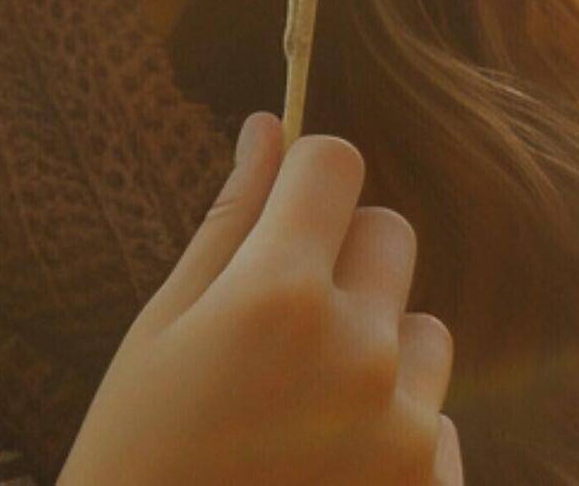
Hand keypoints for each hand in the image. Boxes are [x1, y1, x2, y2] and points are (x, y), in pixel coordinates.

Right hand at [59, 114, 463, 485]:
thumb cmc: (140, 452)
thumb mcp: (161, 331)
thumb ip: (227, 222)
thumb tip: (269, 127)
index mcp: (278, 296)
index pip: (337, 165)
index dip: (306, 179)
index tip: (283, 212)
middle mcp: (359, 351)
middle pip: (391, 234)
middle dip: (341, 259)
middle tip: (278, 325)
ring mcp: (406, 427)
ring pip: (423, 329)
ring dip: (376, 349)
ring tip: (300, 411)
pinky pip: (438, 418)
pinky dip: (394, 431)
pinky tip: (325, 468)